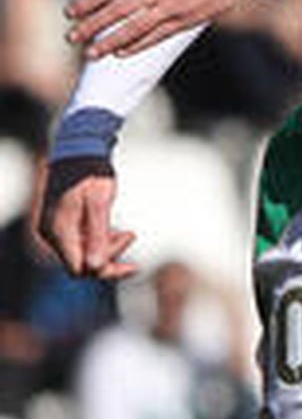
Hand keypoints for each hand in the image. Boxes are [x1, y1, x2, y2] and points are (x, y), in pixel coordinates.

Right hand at [39, 157, 136, 278]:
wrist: (79, 149)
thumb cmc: (90, 172)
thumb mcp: (99, 201)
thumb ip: (98, 235)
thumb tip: (96, 268)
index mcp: (59, 232)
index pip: (80, 268)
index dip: (105, 267)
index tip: (129, 249)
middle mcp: (53, 235)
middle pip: (81, 264)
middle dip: (108, 256)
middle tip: (132, 235)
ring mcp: (56, 230)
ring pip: (82, 253)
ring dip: (106, 248)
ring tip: (128, 233)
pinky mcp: (63, 224)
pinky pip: (81, 242)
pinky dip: (99, 240)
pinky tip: (116, 232)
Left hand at [65, 0, 248, 58]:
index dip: (87, 2)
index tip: (70, 13)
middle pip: (116, 11)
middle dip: (91, 26)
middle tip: (72, 37)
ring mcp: (173, 6)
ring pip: (134, 29)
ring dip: (109, 42)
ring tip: (90, 54)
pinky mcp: (189, 19)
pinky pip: (158, 36)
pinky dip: (138, 45)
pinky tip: (122, 52)